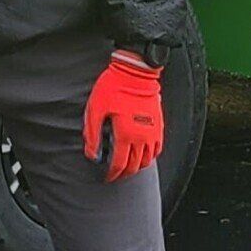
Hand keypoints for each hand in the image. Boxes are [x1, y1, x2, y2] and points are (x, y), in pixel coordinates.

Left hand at [82, 49, 164, 182]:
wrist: (135, 73)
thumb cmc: (113, 88)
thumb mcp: (95, 110)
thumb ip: (93, 134)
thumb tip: (92, 154)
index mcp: (125, 135)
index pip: (119, 164)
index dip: (112, 174)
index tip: (106, 178)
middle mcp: (142, 138)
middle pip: (134, 166)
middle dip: (123, 174)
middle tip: (115, 175)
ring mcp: (153, 133)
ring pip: (147, 160)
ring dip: (136, 167)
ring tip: (126, 167)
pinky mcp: (159, 125)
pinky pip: (157, 149)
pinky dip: (149, 157)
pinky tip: (140, 155)